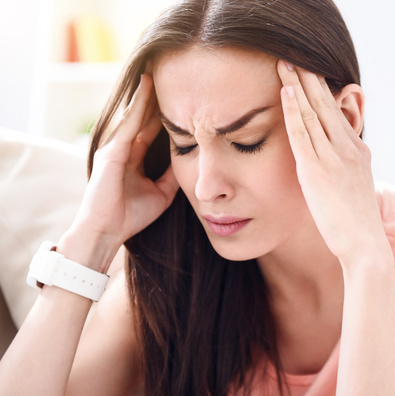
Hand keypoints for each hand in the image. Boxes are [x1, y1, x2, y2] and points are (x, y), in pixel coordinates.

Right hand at [72, 74, 178, 253]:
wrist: (107, 231)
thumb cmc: (130, 216)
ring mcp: (115, 146)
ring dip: (147, 93)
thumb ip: (173, 176)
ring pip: (135, 114)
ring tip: (159, 70)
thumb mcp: (161, 192)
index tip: (182, 96)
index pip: (152, 128)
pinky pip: (129, 122)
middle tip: (172, 74)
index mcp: (133, 157)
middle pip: (144, 116)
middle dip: (156, 97)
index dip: (165, 112)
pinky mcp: (111, 150)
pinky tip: (147, 87)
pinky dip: (138, 104)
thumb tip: (192, 162)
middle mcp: (123, 147)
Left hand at [277, 61, 388, 262]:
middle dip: (309, 79)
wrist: (365, 244)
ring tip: (284, 64)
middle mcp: (348, 148)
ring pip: (313, 113)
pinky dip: (294, 111)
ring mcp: (334, 158)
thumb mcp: (356, 188)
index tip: (308, 75)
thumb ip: (345, 170)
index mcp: (358, 151)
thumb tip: (334, 166)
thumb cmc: (356, 223)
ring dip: (297, 86)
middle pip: (325, 105)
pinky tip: (285, 93)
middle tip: (294, 56)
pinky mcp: (318, 170)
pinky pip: (303, 134)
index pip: (336, 115)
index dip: (321, 92)